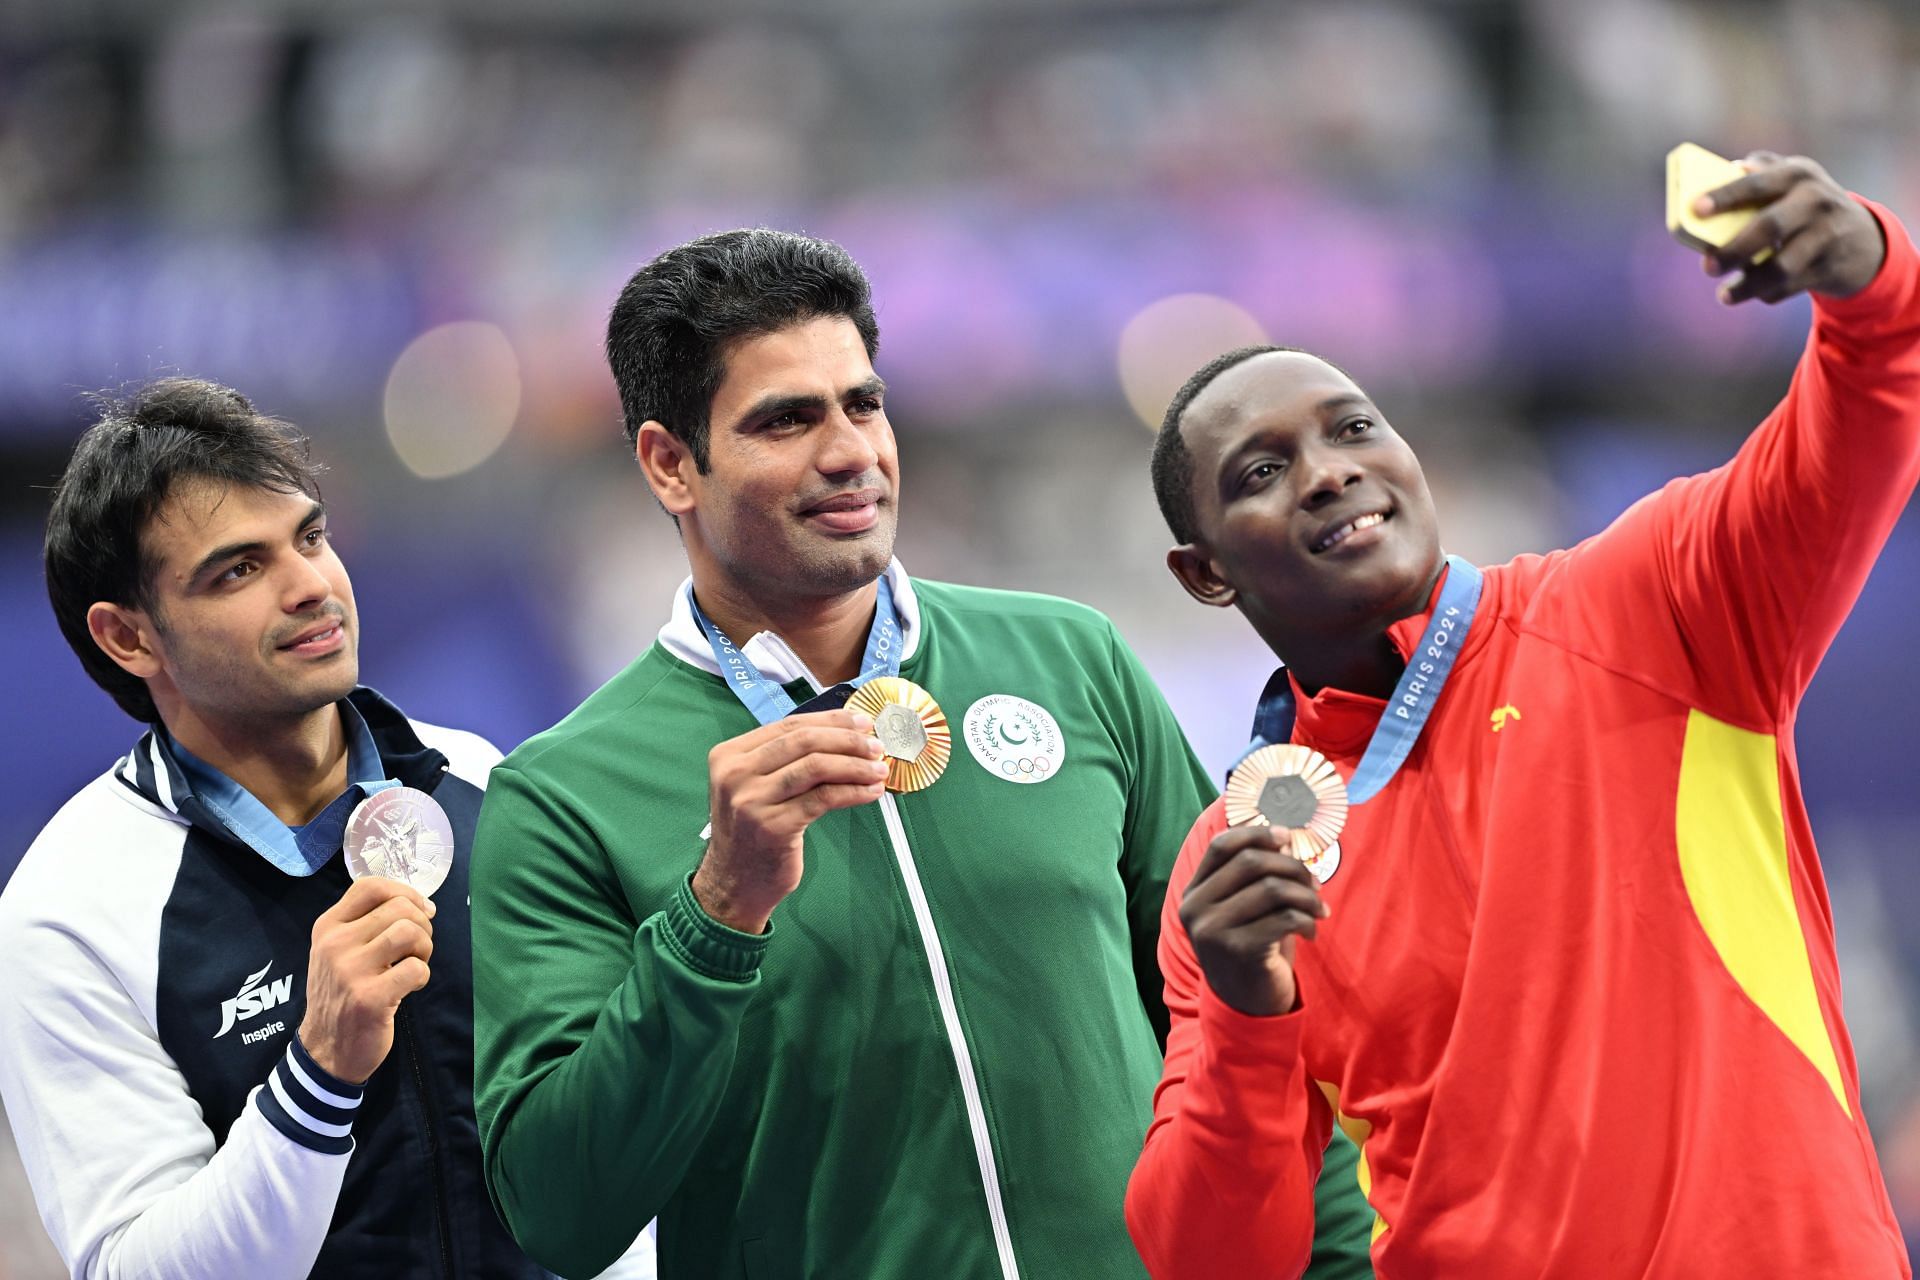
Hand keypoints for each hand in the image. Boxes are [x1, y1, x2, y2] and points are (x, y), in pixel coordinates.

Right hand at [297, 877, 435, 1083]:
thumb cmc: (342, 996)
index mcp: (328, 926)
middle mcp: (335, 943)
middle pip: (399, 908)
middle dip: (422, 924)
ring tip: (415, 964)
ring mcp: (350, 970)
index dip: (405, 892)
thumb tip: (423, 906)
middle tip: (418, 948)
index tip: (420, 911)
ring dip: (425, 947)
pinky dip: (423, 975)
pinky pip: (416, 968)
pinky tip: (410, 986)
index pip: (370, 886)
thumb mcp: (340, 952)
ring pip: (409, 932)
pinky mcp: (369, 997)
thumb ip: (370, 924)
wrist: (327, 1051)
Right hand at [692, 709, 886, 933]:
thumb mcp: (754, 786)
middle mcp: (735, 774)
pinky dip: (853, 791)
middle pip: (804, 742)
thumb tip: (842, 733)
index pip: (788, 725)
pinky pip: (823, 799)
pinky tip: (871, 792)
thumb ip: (784, 759)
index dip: (830, 721)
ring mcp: (752, 801)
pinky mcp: (773, 827)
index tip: (861, 722)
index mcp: (729, 755)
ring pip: (816, 767)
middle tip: (876, 746)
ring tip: (879, 769)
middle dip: (847, 740)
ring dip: (855, 765)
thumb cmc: (752, 830)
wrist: (734, 883)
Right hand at [1179, 826, 1328, 1017]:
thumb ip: (1254, 875)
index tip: (1286, 838)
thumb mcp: (1245, 908)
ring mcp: (1214, 931)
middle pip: (1251, 862)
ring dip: (1306, 895)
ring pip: (1272, 889)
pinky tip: (1311, 931)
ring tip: (1319, 909)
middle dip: (1292, 867)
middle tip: (1315, 883)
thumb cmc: (1251, 948)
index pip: (1221, 846)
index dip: (1257, 834)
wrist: (1246, 1006)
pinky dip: (1306, 920)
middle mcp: (1196, 909)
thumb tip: (1282, 838)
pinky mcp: (1239, 951)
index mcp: (1194, 892)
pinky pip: (1284, 917)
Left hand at [1697, 152, 1886, 303]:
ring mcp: (1827, 234)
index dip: (1726, 196)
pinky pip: (1790, 285)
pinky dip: (1767, 293)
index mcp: (1797, 174)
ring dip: (1747, 285)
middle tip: (1707, 267)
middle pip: (1769, 227)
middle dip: (1733, 250)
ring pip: (1781, 266)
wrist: (1863, 240)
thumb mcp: (1791, 182)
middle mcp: (1815, 200)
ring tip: (1724, 295)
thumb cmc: (1806, 207)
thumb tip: (1716, 177)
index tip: (1696, 209)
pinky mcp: (1831, 265)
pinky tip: (1755, 292)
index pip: (1757, 183)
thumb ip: (1758, 173)